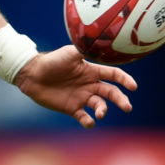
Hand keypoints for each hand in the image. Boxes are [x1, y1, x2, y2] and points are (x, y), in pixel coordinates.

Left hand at [14, 45, 137, 128]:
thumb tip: (99, 43)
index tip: (133, 87)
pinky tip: (88, 121)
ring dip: (103, 111)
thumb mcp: (68, 53)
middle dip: (121, 100)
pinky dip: (88, 122)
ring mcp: (81, 97)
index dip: (125, 80)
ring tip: (99, 113)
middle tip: (127, 107)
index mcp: (91, 71)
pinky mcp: (72, 108)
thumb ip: (83, 50)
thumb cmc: (50, 61)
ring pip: (100, 106)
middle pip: (111, 93)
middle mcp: (89, 84)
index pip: (114, 75)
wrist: (31, 74)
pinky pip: (84, 117)